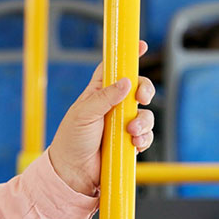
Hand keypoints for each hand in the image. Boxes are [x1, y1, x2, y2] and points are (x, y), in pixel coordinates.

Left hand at [46, 41, 155, 195]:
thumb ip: (105, 97)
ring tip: (130, 132)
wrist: (73, 173)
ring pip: (146, 114)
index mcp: (98, 93)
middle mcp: (112, 106)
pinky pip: (146, 135)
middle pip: (138, 88)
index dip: (127, 56)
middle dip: (145, 90)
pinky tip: (134, 144)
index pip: (113, 68)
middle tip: (143, 97)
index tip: (140, 45)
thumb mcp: (84, 114)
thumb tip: (127, 82)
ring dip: (143, 122)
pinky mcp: (129, 142)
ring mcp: (122, 124)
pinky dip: (144, 138)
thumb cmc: (71, 140)